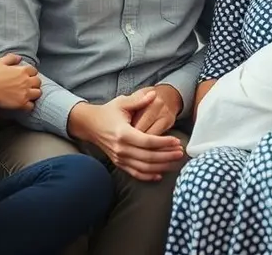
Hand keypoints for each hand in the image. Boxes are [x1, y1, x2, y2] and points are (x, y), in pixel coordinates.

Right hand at [0, 54, 41, 109]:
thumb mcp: (0, 62)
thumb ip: (11, 58)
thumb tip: (19, 58)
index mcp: (23, 70)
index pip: (34, 71)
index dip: (30, 73)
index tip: (26, 76)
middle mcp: (27, 81)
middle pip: (38, 82)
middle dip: (34, 83)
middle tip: (27, 85)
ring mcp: (25, 93)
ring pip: (38, 93)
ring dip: (33, 93)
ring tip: (27, 94)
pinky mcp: (21, 103)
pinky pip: (31, 105)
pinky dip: (29, 105)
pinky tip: (24, 103)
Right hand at [70, 91, 184, 181]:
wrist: (90, 125)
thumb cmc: (108, 112)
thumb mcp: (122, 102)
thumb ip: (138, 100)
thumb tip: (153, 94)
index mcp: (123, 133)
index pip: (147, 141)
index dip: (164, 142)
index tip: (177, 141)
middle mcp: (121, 148)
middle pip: (148, 157)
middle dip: (167, 156)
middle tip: (181, 152)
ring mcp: (119, 158)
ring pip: (144, 168)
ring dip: (162, 166)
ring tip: (175, 161)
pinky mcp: (118, 163)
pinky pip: (135, 173)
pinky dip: (148, 176)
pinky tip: (160, 175)